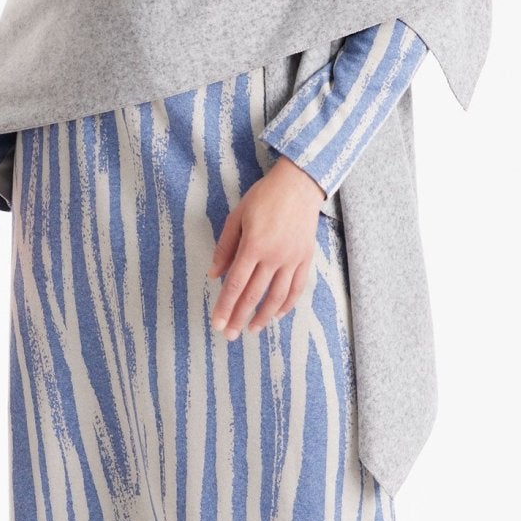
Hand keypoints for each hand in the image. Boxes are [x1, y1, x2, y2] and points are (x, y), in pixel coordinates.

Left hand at [207, 156, 324, 339]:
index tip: (217, 323)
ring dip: (263, 316)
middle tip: (229, 335)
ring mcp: (292, 259)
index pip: (236, 284)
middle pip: (254, 295)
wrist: (299, 185)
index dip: (225, 306)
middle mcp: (274, 256)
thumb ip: (225, 247)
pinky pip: (297, 288)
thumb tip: (214, 275)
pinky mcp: (306, 258)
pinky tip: (276, 314)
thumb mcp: (237, 217)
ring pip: (277, 296)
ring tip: (251, 329)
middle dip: (239, 317)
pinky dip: (286, 304)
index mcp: (254, 245)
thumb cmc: (264, 197)